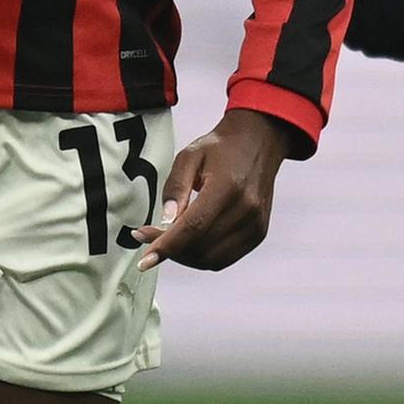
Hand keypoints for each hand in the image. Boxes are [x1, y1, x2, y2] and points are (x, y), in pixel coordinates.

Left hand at [127, 108, 291, 271]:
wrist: (258, 142)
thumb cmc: (221, 148)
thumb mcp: (189, 157)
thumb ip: (175, 188)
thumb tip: (165, 222)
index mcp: (228, 186)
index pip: (193, 227)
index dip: (167, 247)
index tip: (145, 261)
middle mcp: (246, 209)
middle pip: (200, 247)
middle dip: (170, 250)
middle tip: (149, 237)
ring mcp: (255, 224)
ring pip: (211, 260)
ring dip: (185, 257)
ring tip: (170, 240)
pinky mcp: (258, 233)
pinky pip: (224, 259)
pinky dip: (202, 257)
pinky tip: (190, 242)